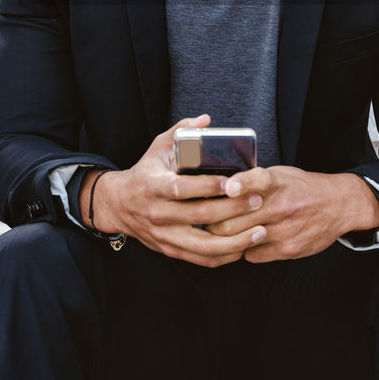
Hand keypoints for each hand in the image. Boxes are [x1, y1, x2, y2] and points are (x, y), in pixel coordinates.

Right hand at [82, 114, 267, 267]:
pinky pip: (201, 259)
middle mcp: (158, 213)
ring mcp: (165, 235)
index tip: (235, 181)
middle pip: (200, 215)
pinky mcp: (171, 250)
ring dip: (236, 241)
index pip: (183, 188)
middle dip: (233, 209)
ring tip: (259, 230)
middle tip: (257, 201)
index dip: (210, 186)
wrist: (119, 205)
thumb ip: (181, 131)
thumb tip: (206, 120)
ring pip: (204, 246)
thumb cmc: (145, 172)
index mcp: (154, 186)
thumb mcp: (158, 147)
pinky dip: (225, 256)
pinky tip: (244, 247)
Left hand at [203, 166, 378, 262]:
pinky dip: (244, 248)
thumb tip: (219, 186)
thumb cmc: (302, 187)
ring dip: (225, 236)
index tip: (229, 187)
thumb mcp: (281, 174)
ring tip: (220, 231)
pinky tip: (246, 240)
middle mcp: (281, 206)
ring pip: (239, 239)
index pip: (257, 181)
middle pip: (233, 219)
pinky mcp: (288, 249)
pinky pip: (252, 254)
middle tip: (204, 218)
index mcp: (278, 182)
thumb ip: (253, 180)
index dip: (240, 184)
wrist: (339, 205)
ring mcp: (284, 231)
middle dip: (213, 219)